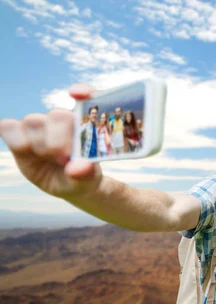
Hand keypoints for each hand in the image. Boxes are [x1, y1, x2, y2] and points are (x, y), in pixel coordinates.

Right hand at [0, 84, 101, 198]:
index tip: (77, 94)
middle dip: (60, 139)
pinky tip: (24, 148)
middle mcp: (63, 120)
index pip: (89, 97)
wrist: (67, 184)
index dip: (84, 91)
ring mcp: (40, 126)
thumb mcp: (89, 180)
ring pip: (34, 121)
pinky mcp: (20, 135)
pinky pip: (9, 127)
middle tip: (65, 158)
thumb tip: (78, 169)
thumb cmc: (82, 177)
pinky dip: (14, 136)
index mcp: (86, 124)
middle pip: (58, 114)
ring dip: (40, 144)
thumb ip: (86, 173)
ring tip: (50, 159)